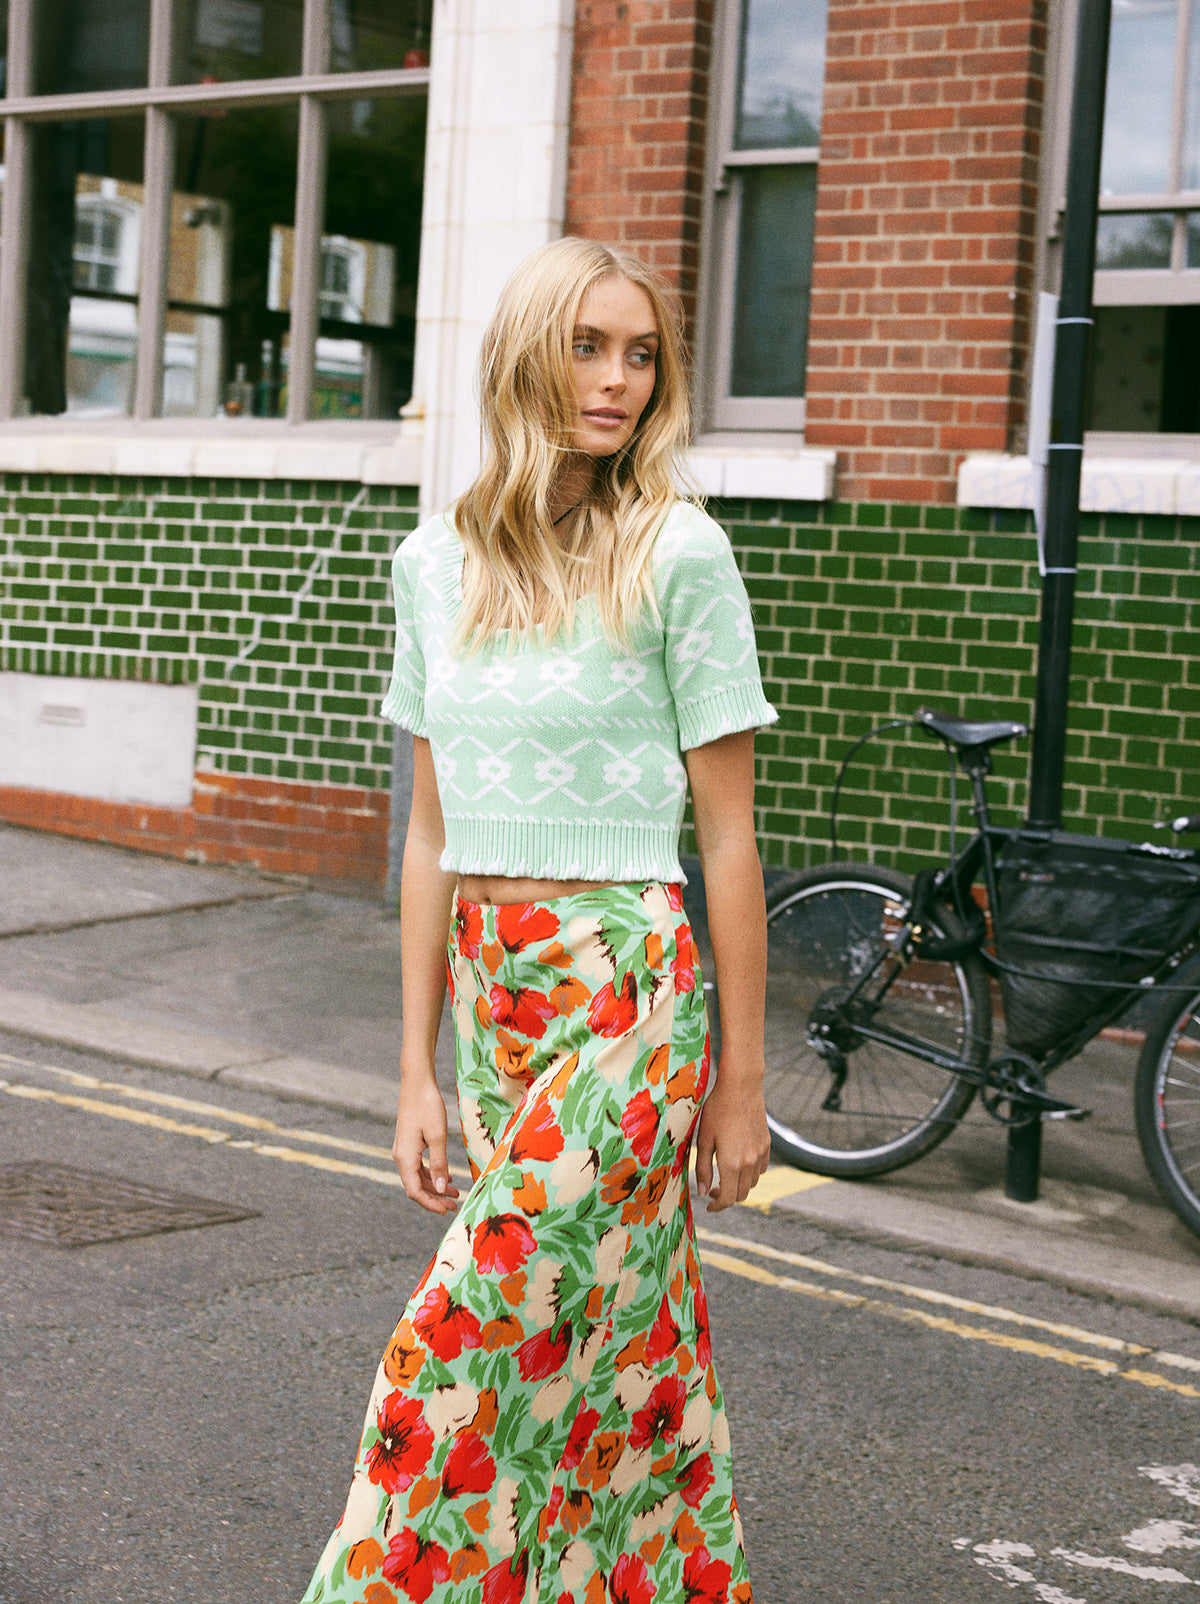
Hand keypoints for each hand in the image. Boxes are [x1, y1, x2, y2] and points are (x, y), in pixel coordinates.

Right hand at [392, 1077, 460, 1214]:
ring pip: (418, 1177)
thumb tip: (439, 1188)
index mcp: (405, 1157)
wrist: (417, 1082)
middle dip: (434, 1198)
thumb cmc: (428, 1106)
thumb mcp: (437, 1136)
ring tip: (455, 1192)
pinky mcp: (409, 1143)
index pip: (415, 1191)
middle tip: (455, 1205)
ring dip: (435, 1186)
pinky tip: (445, 1176)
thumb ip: (439, 1163)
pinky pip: (418, 1166)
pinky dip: (432, 1173)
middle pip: (416, 1186)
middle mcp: (401, 1156)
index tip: (447, 1210)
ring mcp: (404, 1149)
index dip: (430, 1203)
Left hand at [693, 1063, 769, 1212]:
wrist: (741, 1087)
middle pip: (741, 1194)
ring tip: (724, 1174)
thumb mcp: (703, 1139)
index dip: (717, 1206)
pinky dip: (751, 1173)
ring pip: (752, 1183)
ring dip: (739, 1185)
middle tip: (712, 1189)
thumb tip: (702, 1190)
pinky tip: (739, 1162)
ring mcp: (760, 1154)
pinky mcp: (767, 1144)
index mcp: (731, 1164)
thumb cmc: (717, 1110)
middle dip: (726, 1197)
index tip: (708, 1204)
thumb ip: (702, 1167)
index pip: (728, 1198)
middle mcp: (749, 1163)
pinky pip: (761, 1168)